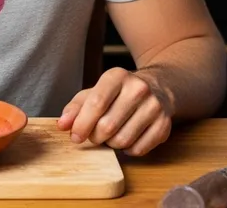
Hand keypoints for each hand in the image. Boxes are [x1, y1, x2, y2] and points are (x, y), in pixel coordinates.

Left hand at [58, 68, 172, 155]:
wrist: (157, 87)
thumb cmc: (118, 92)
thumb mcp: (95, 91)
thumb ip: (76, 107)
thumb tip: (62, 125)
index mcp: (117, 76)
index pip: (96, 103)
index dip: (82, 123)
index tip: (75, 136)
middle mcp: (138, 89)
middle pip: (108, 125)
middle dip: (95, 136)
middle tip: (94, 134)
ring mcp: (154, 107)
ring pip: (123, 140)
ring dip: (111, 144)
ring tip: (110, 135)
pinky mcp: (164, 125)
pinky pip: (138, 149)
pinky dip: (127, 150)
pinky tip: (127, 137)